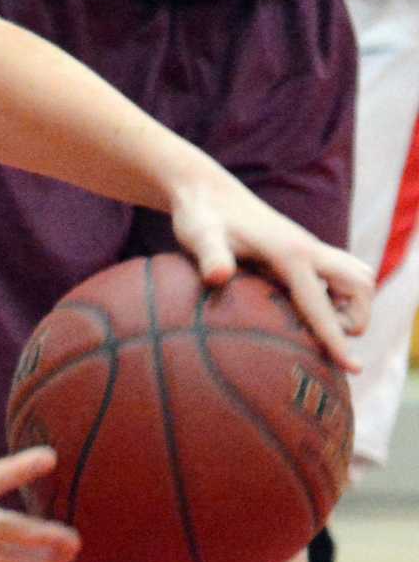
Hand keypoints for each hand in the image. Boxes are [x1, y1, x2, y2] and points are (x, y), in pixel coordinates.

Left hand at [167, 173, 373, 369]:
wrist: (205, 191)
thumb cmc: (200, 217)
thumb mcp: (199, 237)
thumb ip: (210, 257)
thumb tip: (218, 277)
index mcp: (292, 254)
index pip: (323, 306)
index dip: (336, 340)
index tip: (353, 370)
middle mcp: (310, 250)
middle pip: (361, 287)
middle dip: (354, 317)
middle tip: (318, 334)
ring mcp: (310, 248)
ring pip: (358, 278)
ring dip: (351, 305)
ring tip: (314, 322)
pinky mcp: (303, 250)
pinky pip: (340, 274)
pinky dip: (337, 294)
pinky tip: (302, 307)